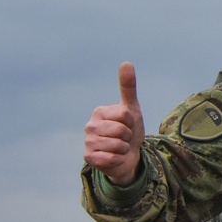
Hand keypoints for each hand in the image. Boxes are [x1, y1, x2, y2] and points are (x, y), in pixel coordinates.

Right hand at [84, 63, 144, 185]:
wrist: (129, 156)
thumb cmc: (129, 131)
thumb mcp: (131, 108)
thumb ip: (128, 87)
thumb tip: (126, 62)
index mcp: (99, 112)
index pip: (125, 115)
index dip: (133, 123)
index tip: (129, 125)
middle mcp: (90, 126)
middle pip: (121, 130)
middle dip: (129, 136)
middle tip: (125, 138)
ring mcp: (88, 142)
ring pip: (117, 145)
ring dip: (125, 148)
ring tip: (121, 148)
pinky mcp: (89, 158)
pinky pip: (110, 158)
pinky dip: (118, 159)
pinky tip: (115, 158)